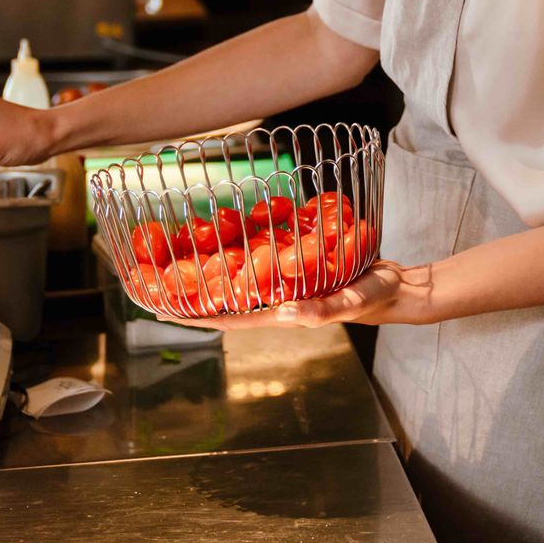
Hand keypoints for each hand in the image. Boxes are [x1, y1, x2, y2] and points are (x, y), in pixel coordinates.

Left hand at [157, 261, 431, 331]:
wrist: (393, 285)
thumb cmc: (373, 297)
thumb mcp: (352, 302)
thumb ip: (323, 310)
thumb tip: (286, 313)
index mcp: (277, 312)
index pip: (223, 316)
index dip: (188, 313)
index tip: (155, 306)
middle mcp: (271, 298)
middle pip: (220, 295)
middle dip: (186, 286)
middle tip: (150, 268)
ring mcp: (280, 282)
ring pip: (233, 273)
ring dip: (206, 263)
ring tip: (174, 244)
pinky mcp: (291, 263)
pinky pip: (256, 255)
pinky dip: (237, 244)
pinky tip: (225, 226)